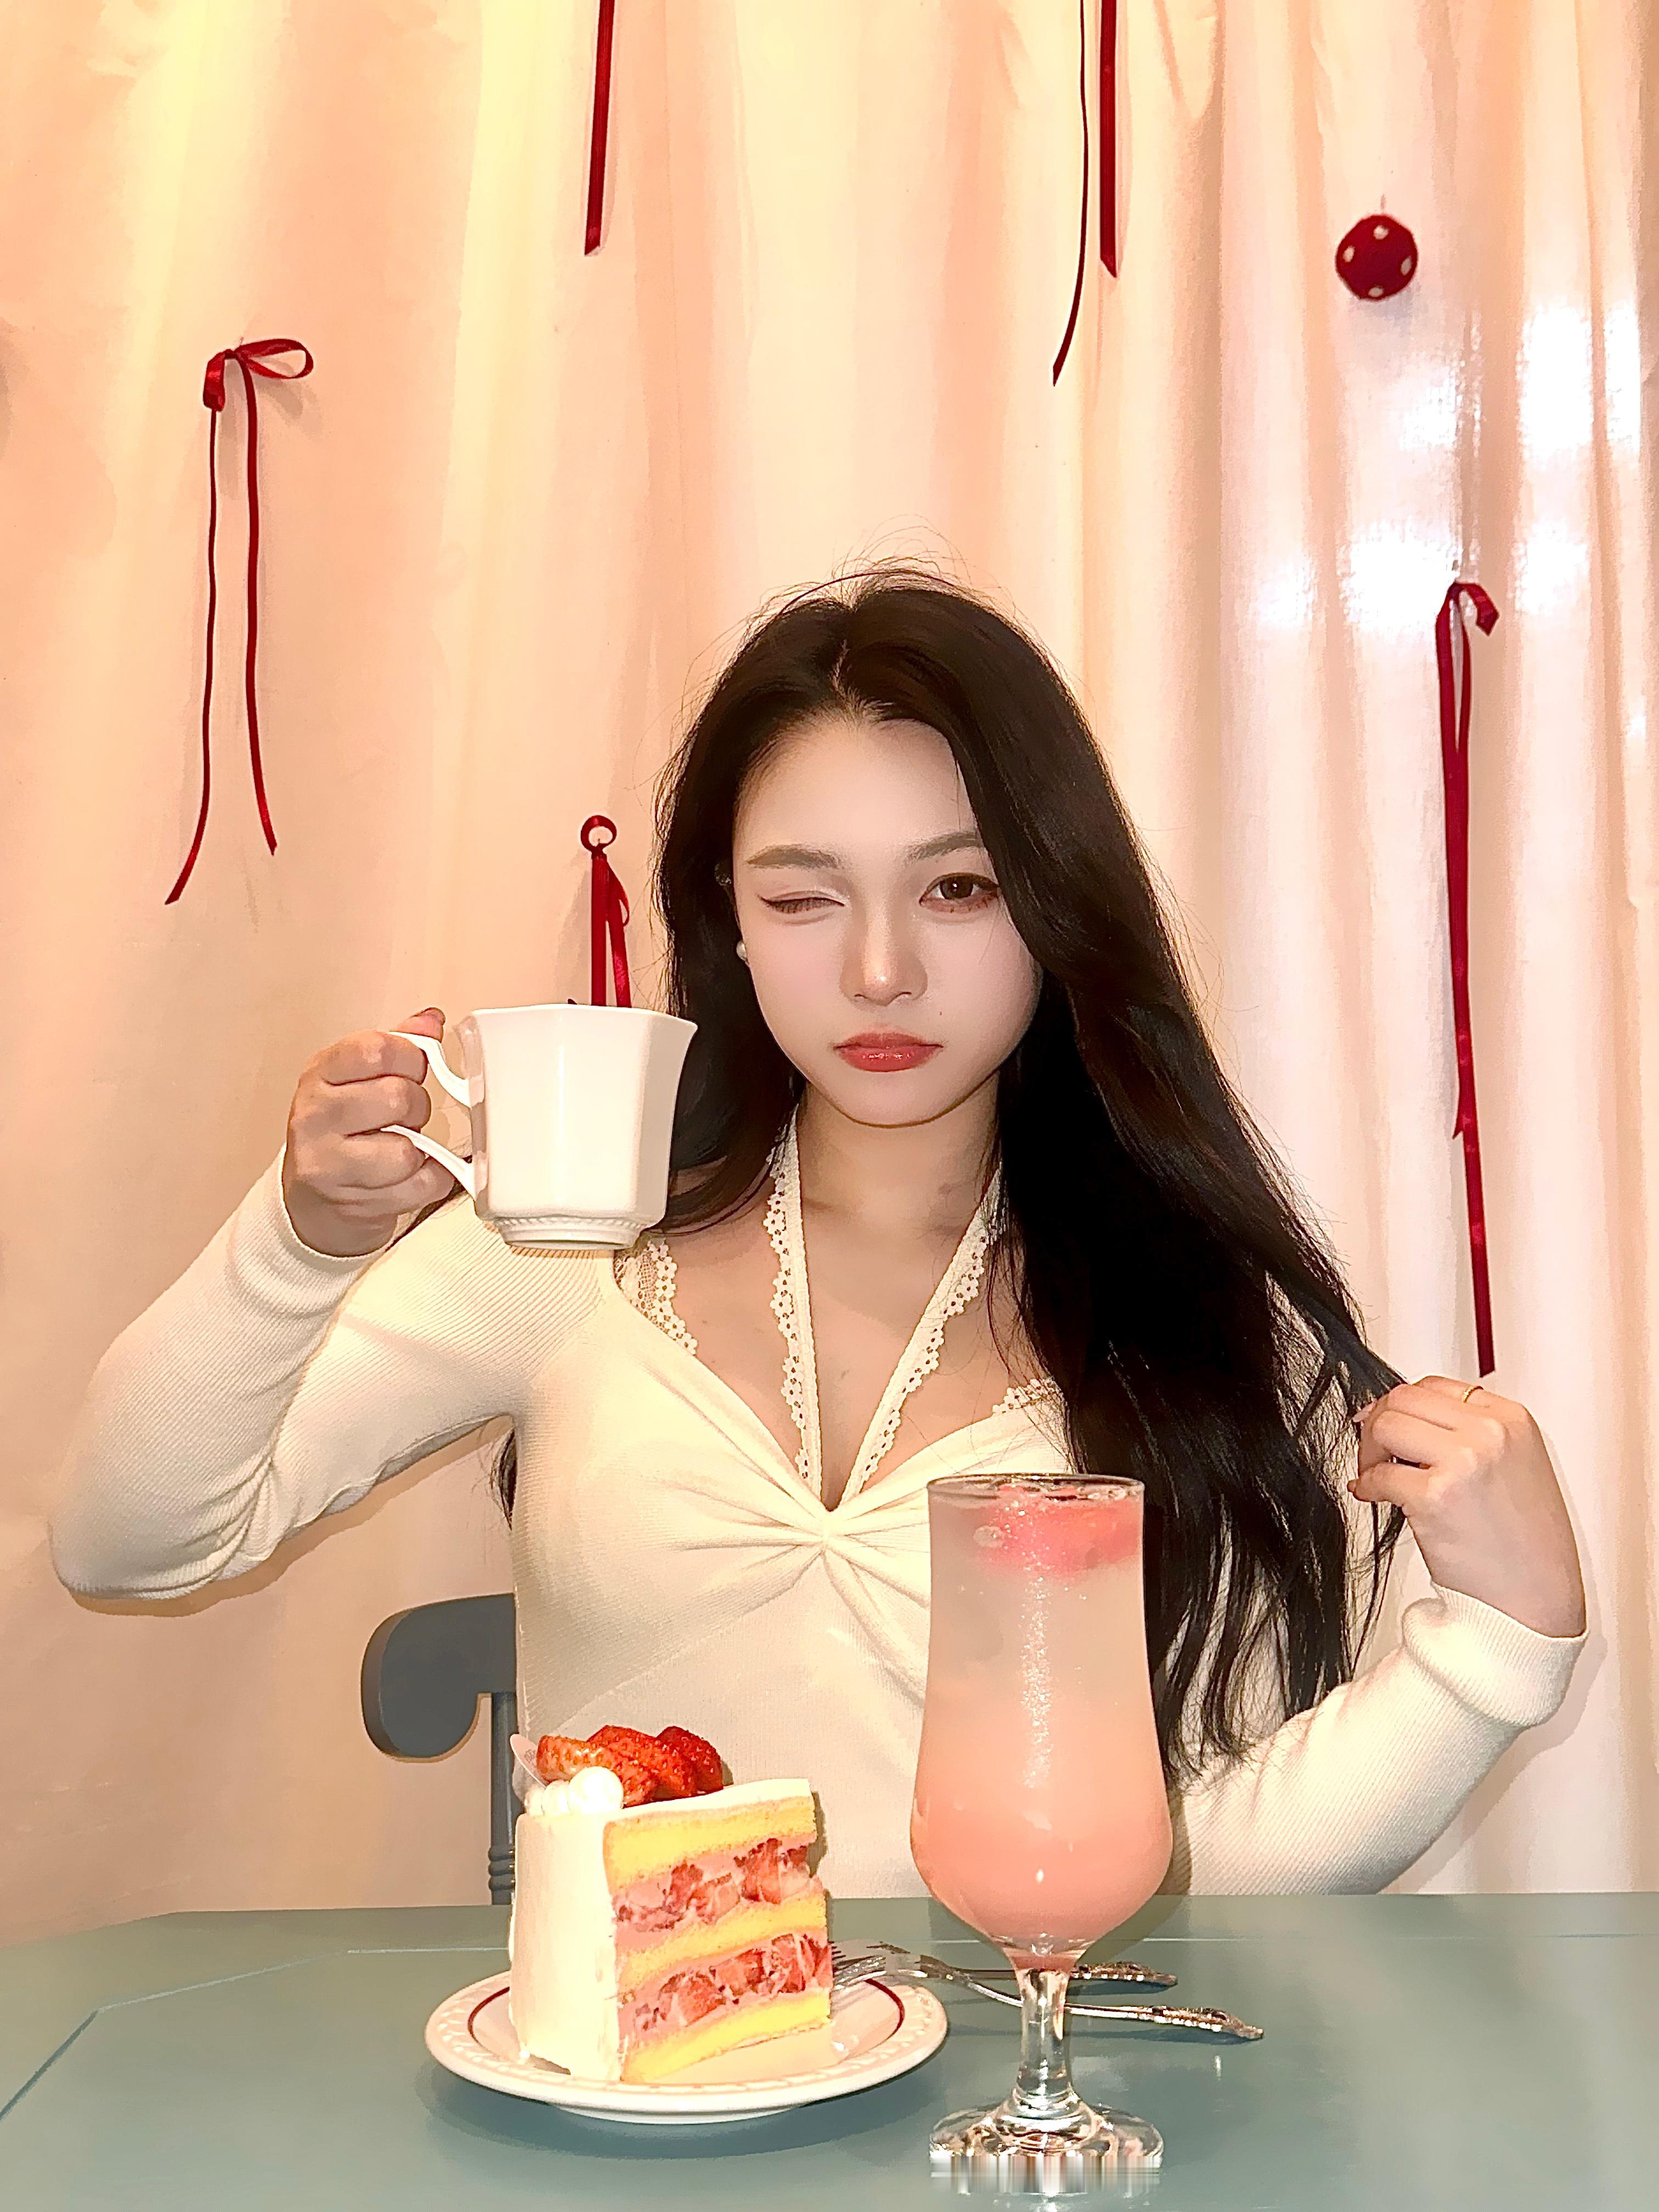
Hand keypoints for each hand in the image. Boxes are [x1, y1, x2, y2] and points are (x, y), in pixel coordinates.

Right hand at [280, 1007, 458, 1257]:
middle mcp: (316, 1116)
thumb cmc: (339, 1134)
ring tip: (400, 1148)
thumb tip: (431, 1020)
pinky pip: (420, 1186)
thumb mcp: (356, 1079)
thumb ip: (395, 1046)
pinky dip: (430, 1181)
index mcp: (319, 1074)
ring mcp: (328, 1162)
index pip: (376, 1049)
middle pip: (398, 1097)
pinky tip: (408, 1176)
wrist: (313, 1201)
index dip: (411, 1057)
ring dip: (420, 1151)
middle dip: (417, 1107)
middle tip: (405, 1116)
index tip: (413, 1068)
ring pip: (407, 1150)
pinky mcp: (352, 1202)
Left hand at [1350, 1376, 1585, 1637]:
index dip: (1402, 1404)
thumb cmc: (1526, 1544)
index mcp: (1512, 1419)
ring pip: (1385, 1425)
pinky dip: (1367, 1486)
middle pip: (1403, 1398)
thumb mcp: (1515, 1467)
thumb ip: (1471, 1434)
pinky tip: (1373, 1497)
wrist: (1536, 1601)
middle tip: (1375, 1454)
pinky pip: (1379, 1475)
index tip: (1386, 1422)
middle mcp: (1491, 1432)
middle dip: (1378, 1423)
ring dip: (1369, 1451)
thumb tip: (1402, 1416)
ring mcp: (1464, 1460)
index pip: (1436, 1385)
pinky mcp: (1436, 1496)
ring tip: (1377, 1477)